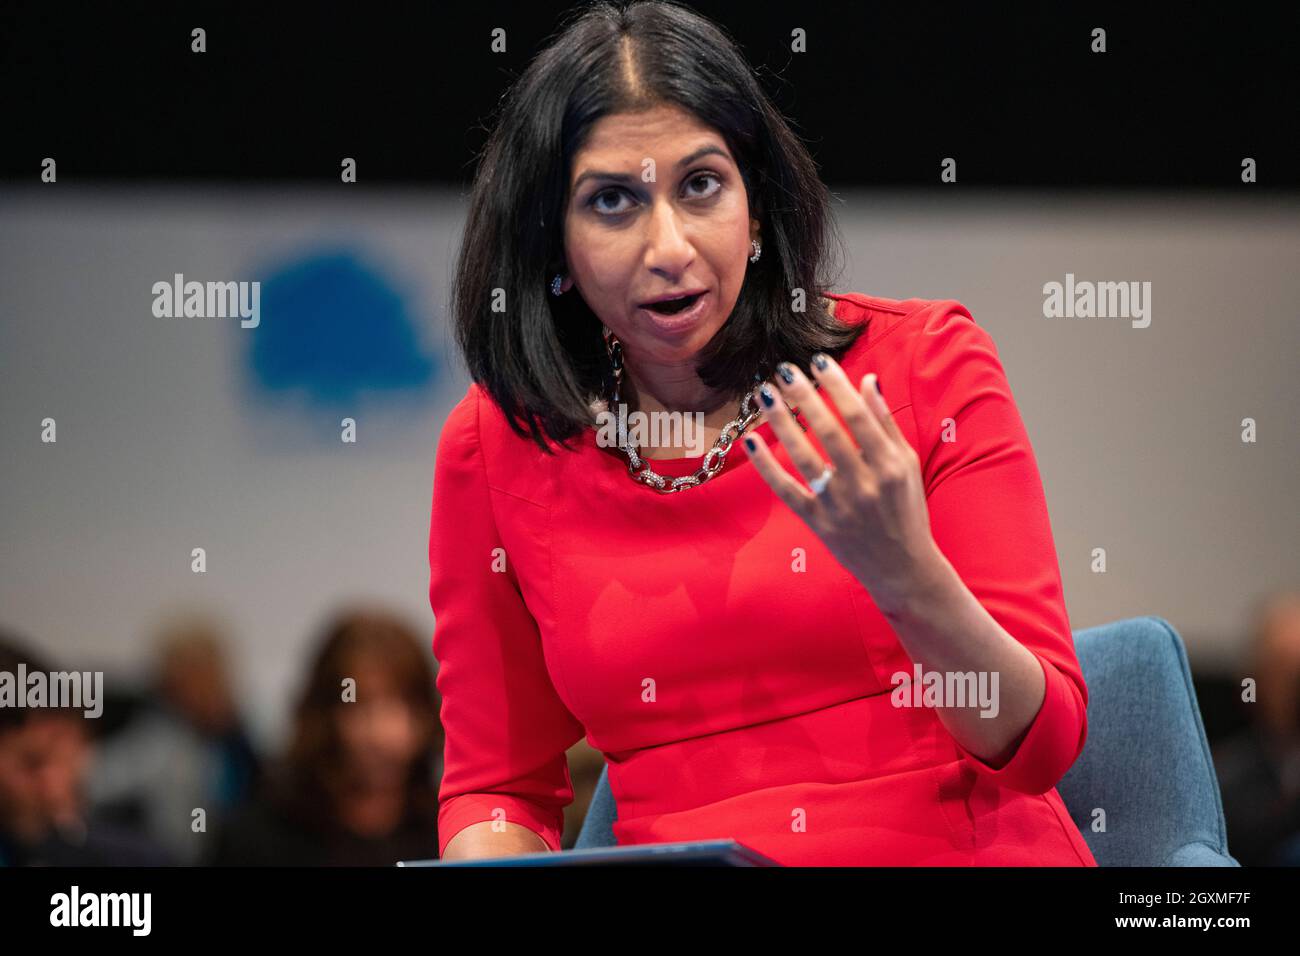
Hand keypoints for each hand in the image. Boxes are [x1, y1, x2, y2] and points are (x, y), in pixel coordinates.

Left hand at [743, 354, 941, 616]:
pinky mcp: (818, 523)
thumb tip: (868, 381)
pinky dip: (768, 466)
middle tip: (783, 370)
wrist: (902, 567)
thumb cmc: (905, 509)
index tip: (818, 361)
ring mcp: (838, 505)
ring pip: (804, 457)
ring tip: (764, 394)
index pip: (858, 416)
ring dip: (782, 423)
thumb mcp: (906, 464)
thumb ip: (885, 423)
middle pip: (828, 432)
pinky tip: (752, 441)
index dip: (836, 386)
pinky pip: (787, 490)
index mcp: (889, 465)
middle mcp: (864, 484)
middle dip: (804, 397)